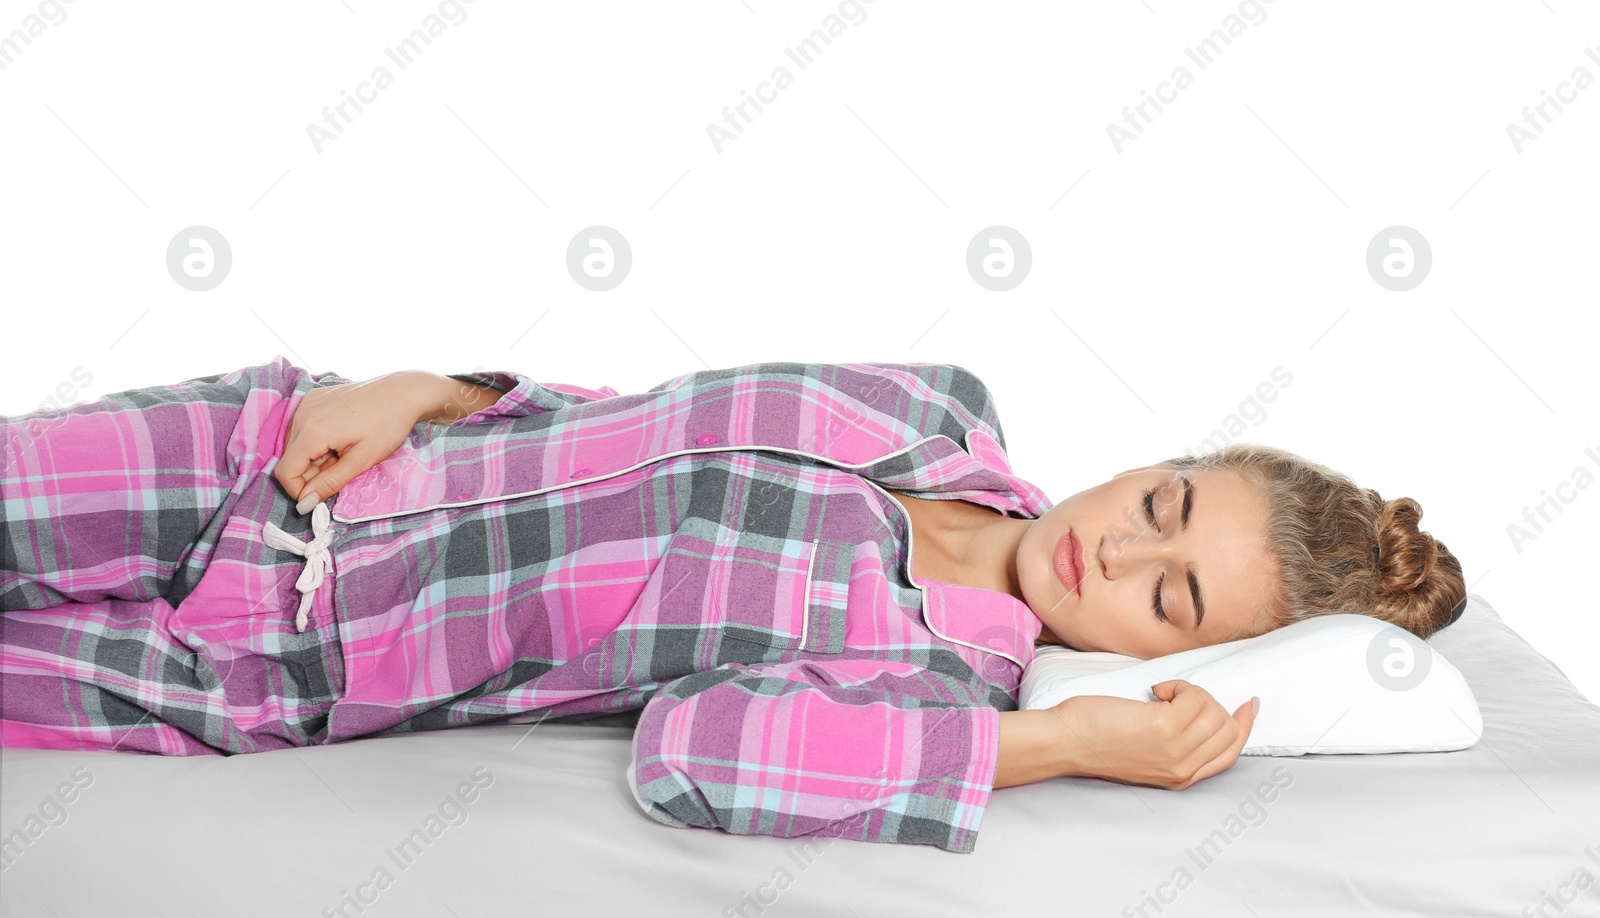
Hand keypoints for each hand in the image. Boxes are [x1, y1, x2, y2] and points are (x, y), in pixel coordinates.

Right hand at [275, 372, 432, 510]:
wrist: (402, 393)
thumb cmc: (387, 426)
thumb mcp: (362, 460)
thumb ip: (330, 483)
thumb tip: (305, 503)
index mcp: (312, 431)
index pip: (285, 471)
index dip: (299, 490)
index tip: (322, 493)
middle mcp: (302, 414)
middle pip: (290, 459)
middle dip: (311, 473)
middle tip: (343, 467)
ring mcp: (306, 403)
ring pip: (295, 445)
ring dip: (314, 458)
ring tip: (343, 452)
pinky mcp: (312, 398)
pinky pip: (302, 428)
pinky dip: (316, 441)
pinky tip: (340, 438)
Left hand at [1050, 681, 1257, 790]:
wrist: (1067, 742)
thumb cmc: (1099, 740)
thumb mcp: (1148, 753)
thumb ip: (1179, 744)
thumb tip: (1208, 714)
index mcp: (1182, 778)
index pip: (1230, 752)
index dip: (1243, 725)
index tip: (1248, 705)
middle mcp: (1183, 769)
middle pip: (1227, 728)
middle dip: (1209, 702)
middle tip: (1176, 698)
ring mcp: (1175, 750)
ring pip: (1212, 709)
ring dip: (1190, 692)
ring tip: (1161, 696)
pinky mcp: (1163, 728)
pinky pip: (1193, 696)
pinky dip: (1178, 685)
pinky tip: (1154, 692)